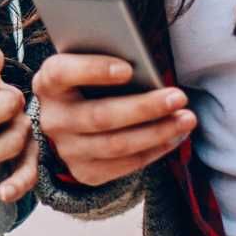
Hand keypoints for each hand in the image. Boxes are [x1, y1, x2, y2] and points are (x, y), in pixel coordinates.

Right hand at [31, 53, 194, 188]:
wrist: (70, 123)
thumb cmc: (88, 83)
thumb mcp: (87, 67)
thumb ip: (106, 63)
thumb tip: (145, 70)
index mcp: (49, 83)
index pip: (62, 73)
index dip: (94, 70)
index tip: (128, 69)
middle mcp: (53, 119)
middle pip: (100, 116)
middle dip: (144, 107)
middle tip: (178, 97)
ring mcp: (67, 149)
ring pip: (117, 145)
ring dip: (158, 132)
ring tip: (186, 119)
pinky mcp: (84, 172)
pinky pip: (126, 165)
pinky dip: (155, 150)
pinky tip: (175, 136)